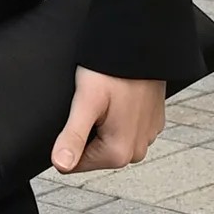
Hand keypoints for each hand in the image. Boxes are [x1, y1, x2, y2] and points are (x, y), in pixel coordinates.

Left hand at [50, 68, 166, 174]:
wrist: (142, 48)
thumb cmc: (113, 71)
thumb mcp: (86, 102)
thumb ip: (73, 136)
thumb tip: (61, 165)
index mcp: (118, 153)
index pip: (74, 164)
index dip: (68, 139)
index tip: (79, 114)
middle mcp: (136, 152)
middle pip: (92, 154)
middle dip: (87, 131)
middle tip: (94, 104)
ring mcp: (146, 138)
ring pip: (108, 141)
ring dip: (102, 124)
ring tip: (108, 99)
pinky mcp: (152, 125)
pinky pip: (125, 129)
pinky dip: (118, 116)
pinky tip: (120, 98)